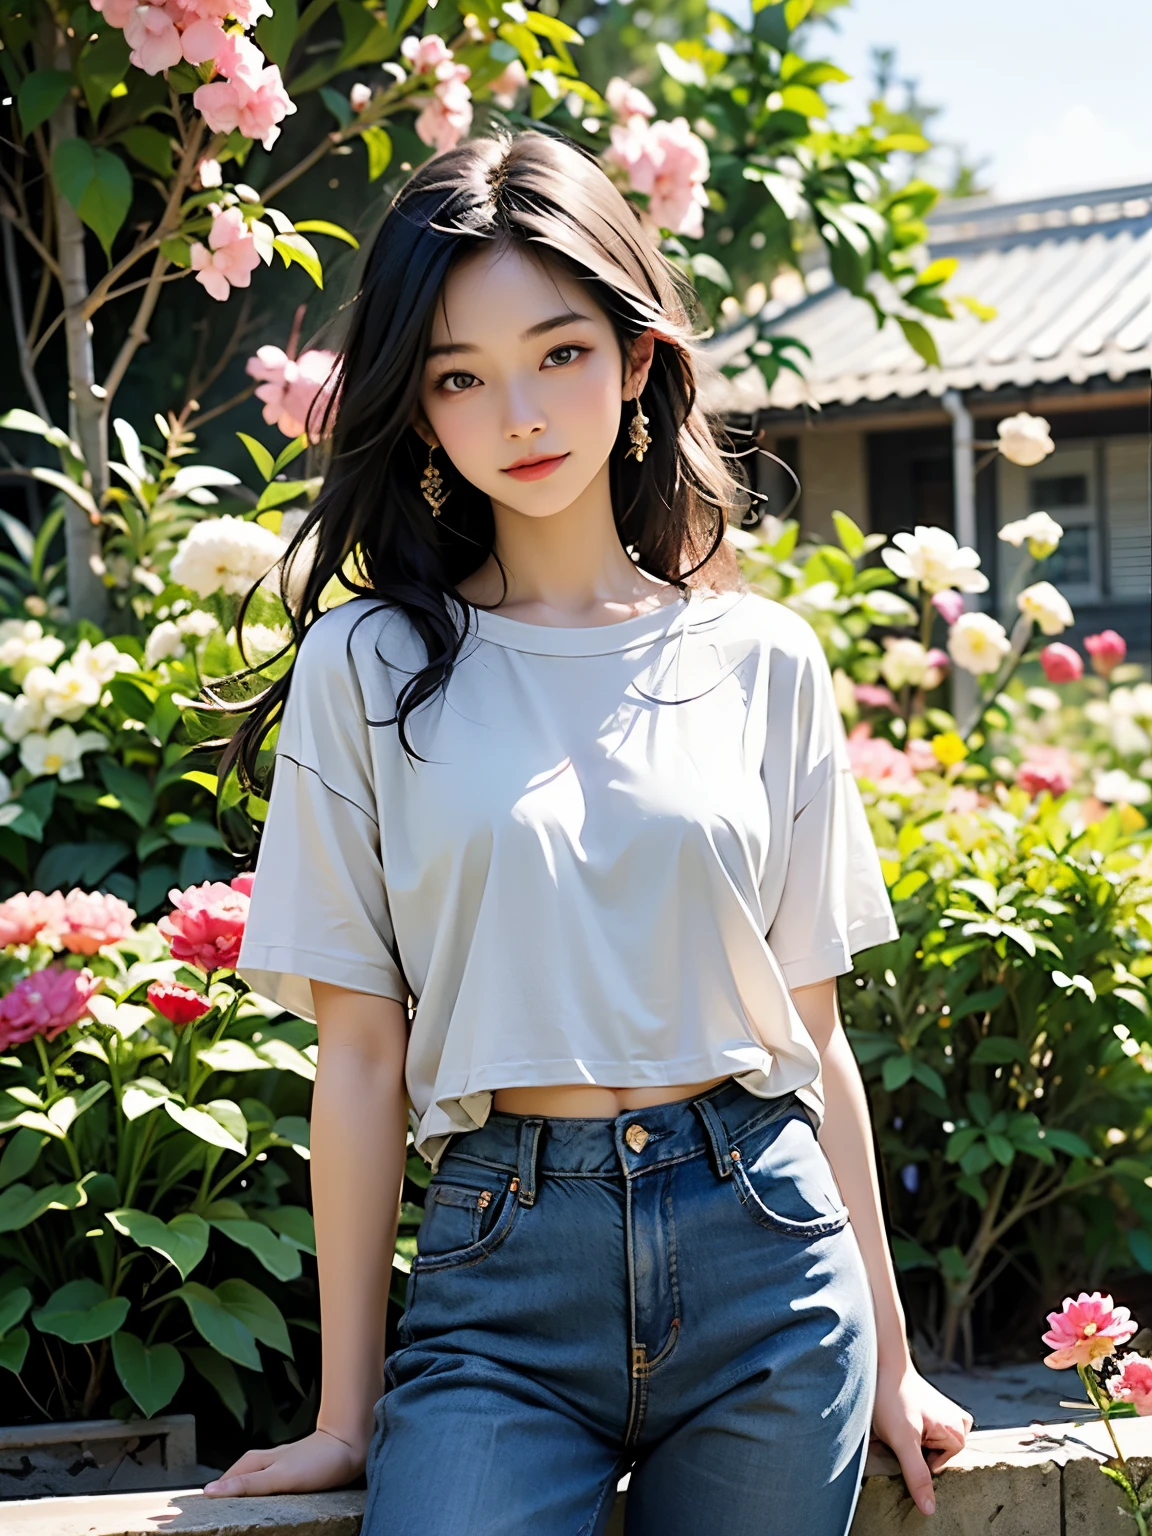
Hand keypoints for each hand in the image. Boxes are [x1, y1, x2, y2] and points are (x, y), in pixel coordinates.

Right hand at [202, 1427, 367, 1496]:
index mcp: (257, 1461)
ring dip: (243, 1495)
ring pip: (254, 1482)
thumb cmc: (318, 1461)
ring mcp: (280, 1467)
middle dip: (225, 1494)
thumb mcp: (278, 1477)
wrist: (351, 1446)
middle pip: (238, 1479)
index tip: (199, 1509)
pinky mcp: (295, 1474)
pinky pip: (270, 1486)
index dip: (213, 1493)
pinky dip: (262, 1495)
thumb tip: (211, 1490)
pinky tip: (265, 1504)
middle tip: (213, 1511)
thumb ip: (247, 1484)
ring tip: (234, 1510)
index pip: (226, 1479)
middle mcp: (266, 1462)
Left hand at [871, 1359, 973, 1516]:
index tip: (903, 1436)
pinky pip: (928, 1433)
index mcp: (959, 1433)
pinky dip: (915, 1430)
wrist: (882, 1363)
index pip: (934, 1469)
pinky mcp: (938, 1409)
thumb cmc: (892, 1398)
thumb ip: (916, 1474)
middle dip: (914, 1448)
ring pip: (929, 1446)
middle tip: (900, 1426)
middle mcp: (961, 1423)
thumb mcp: (902, 1440)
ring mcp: (950, 1415)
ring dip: (912, 1439)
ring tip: (900, 1419)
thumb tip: (930, 1509)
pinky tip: (905, 1415)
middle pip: (934, 1458)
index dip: (913, 1458)